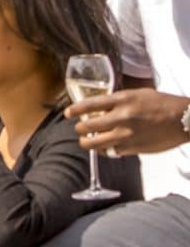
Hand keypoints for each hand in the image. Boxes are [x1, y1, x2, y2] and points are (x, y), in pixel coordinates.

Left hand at [66, 88, 189, 155]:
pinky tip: (106, 146)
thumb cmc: (163, 104)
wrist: (185, 120)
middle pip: (86, 126)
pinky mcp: (133, 148)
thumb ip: (118, 101)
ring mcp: (126, 135)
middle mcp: (122, 117)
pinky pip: (110, 152)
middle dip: (79, 128)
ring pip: (94, 143)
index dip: (74, 110)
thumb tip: (99, 108)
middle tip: (80, 128)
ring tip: (87, 140)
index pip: (89, 104)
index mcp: (122, 100)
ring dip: (87, 142)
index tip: (68, 113)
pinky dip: (105, 150)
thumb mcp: (138, 94)